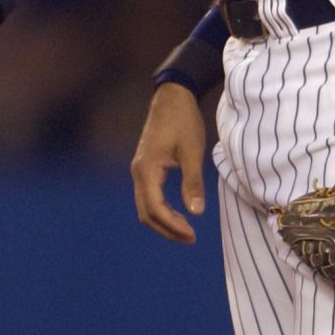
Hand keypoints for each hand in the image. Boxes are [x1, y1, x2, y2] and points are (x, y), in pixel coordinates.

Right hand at [131, 82, 207, 243]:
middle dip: (167, 229)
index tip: (193, 235)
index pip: (155, 209)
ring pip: (145, 207)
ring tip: (186, 230)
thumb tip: (196, 212)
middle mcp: (138, 172)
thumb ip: (193, 182)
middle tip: (191, 238)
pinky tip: (179, 212)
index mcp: (147, 170)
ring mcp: (139, 170)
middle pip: (146, 213)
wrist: (172, 97)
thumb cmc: (183, 121)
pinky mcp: (145, 167)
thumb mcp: (192, 151)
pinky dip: (161, 210)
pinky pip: (148, 197)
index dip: (172, 226)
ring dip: (164, 222)